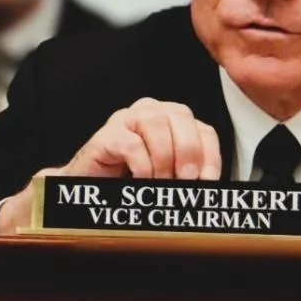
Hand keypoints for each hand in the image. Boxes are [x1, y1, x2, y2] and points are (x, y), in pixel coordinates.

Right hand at [0, 99, 221, 234]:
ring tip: (159, 182)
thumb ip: (190, 173)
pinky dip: (142, 166)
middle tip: (184, 181)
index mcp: (172, 122)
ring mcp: (127, 119)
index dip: (210, 155)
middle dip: (188, 153)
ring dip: (163, 159)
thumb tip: (210, 184)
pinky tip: (139, 178)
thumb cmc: (130, 181)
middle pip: (182, 117)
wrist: (90, 188)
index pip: (203, 129)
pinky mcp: (107, 134)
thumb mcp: (169, 176)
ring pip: (157, 124)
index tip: (207, 181)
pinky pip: (132, 143)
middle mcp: (151, 112)